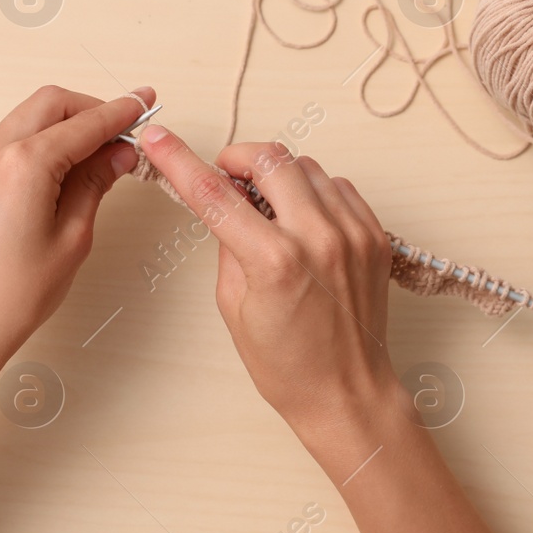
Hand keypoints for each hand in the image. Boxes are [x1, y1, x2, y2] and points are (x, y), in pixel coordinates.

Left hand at [0, 86, 150, 396]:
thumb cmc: (10, 297)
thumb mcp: (72, 238)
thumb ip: (95, 184)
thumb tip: (118, 153)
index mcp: (24, 165)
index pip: (85, 124)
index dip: (121, 112)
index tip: (144, 103)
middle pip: (52, 103)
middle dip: (92, 109)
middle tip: (124, 130)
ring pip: (29, 117)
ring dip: (66, 123)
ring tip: (98, 153)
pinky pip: (10, 138)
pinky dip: (41, 139)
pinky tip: (64, 165)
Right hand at [139, 126, 398, 460]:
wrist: (348, 393)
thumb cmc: (288, 365)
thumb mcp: (234, 306)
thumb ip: (228, 244)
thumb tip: (222, 201)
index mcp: (275, 261)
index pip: (214, 194)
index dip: (178, 160)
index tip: (157, 139)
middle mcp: (319, 239)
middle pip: (270, 158)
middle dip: (238, 158)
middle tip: (225, 177)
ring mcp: (353, 234)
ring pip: (307, 166)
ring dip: (278, 174)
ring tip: (267, 206)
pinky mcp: (375, 236)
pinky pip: (339, 186)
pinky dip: (314, 191)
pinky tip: (302, 219)